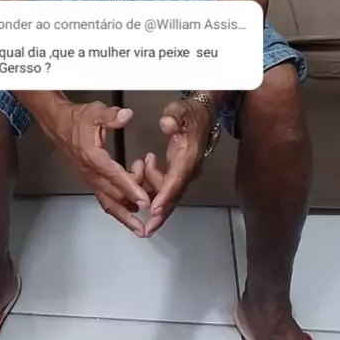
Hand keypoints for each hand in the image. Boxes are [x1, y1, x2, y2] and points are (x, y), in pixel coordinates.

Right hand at [49, 100, 150, 236]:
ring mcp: (89, 178)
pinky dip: (117, 209)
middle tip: (150, 217)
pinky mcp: (90, 180)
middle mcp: (90, 172)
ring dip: (124, 215)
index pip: (114, 176)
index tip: (145, 201)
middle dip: (132, 206)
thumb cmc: (76, 119)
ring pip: (108, 202)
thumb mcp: (94, 112)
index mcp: (93, 156)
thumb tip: (127, 115)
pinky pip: (104, 198)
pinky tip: (128, 213)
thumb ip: (110, 115)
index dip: (130, 189)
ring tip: (139, 228)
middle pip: (113, 195)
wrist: (58, 125)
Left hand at [143, 100, 211, 236]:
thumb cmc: (188, 114)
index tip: (154, 208)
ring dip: (152, 194)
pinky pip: (166, 187)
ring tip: (138, 171)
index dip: (165, 194)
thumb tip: (166, 123)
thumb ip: (173, 116)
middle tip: (146, 229)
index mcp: (189, 156)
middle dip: (161, 213)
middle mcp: (188, 169)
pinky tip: (141, 170)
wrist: (202, 115)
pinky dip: (153, 187)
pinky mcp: (179, 173)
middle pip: (174, 196)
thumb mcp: (180, 110)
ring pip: (169, 194)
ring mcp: (184, 173)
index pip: (177, 179)